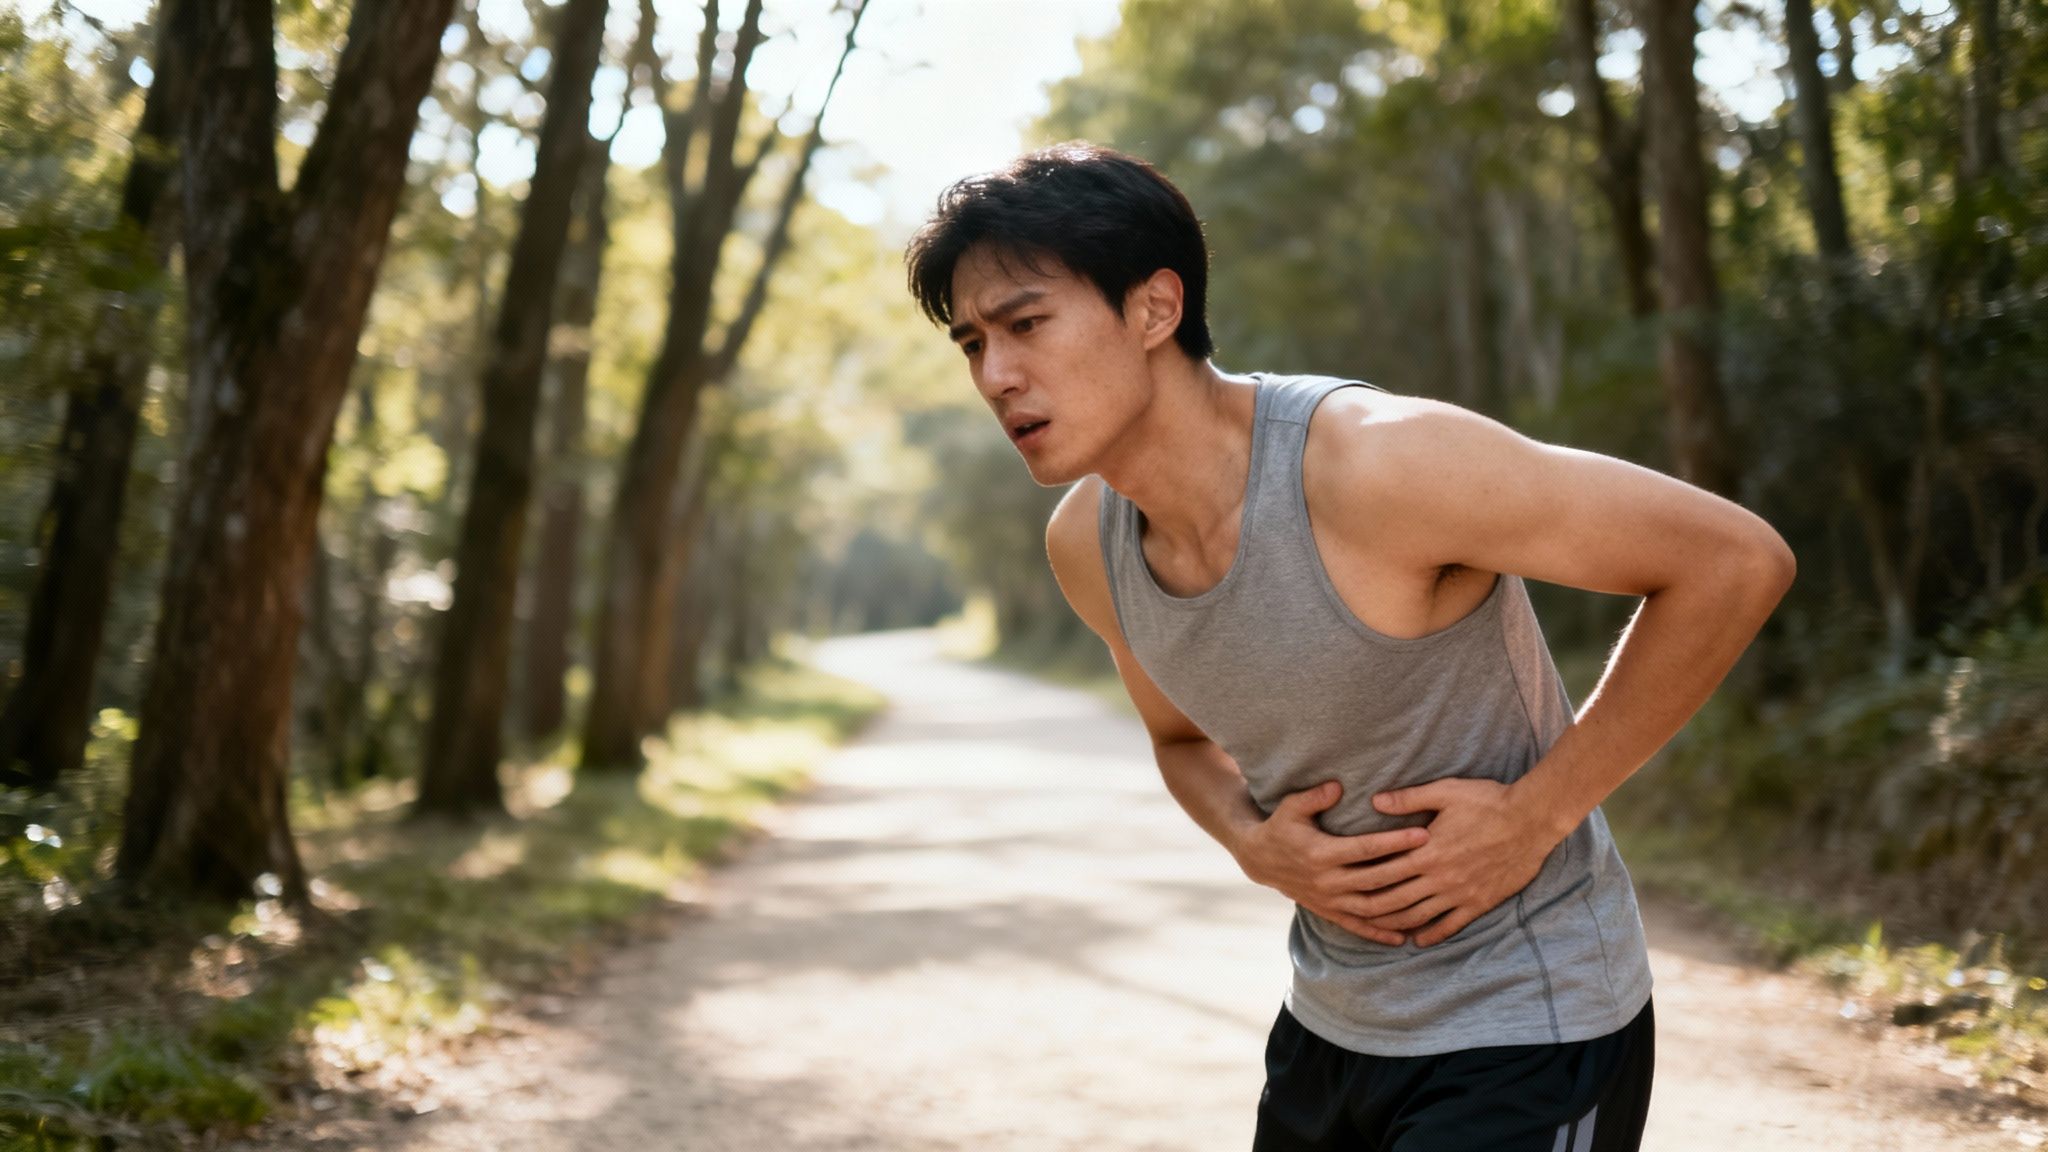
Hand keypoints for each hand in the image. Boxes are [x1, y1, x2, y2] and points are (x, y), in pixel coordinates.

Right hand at [1231, 780, 1431, 945]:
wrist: (1259, 859)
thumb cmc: (1281, 826)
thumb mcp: (1292, 806)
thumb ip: (1315, 797)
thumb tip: (1338, 786)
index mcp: (1320, 853)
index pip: (1366, 848)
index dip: (1395, 842)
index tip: (1423, 834)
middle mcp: (1327, 881)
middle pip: (1375, 879)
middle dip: (1408, 870)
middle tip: (1438, 861)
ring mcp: (1328, 900)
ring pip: (1370, 907)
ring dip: (1401, 905)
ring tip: (1429, 900)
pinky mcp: (1328, 912)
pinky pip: (1357, 926)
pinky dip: (1380, 933)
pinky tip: (1404, 936)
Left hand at [1347, 778, 1561, 946]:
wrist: (1531, 820)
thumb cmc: (1487, 801)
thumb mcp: (1445, 792)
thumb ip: (1408, 800)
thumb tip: (1375, 800)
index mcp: (1427, 852)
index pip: (1385, 871)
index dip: (1363, 879)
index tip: (1345, 884)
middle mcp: (1439, 878)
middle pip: (1396, 900)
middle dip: (1371, 908)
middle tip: (1351, 913)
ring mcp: (1459, 894)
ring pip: (1419, 917)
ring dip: (1396, 925)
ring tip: (1377, 929)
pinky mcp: (1479, 903)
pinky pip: (1451, 926)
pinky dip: (1432, 936)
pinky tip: (1419, 941)